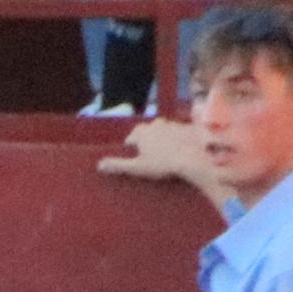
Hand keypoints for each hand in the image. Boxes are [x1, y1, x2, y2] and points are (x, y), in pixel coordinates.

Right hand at [95, 116, 209, 183]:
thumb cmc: (163, 164)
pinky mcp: (188, 128)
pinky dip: (179, 140)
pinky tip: (183, 151)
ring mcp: (173, 124)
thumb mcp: (137, 168)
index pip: (131, 140)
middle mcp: (155, 124)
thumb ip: (117, 165)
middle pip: (146, 133)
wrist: (193, 160)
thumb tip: (99, 165)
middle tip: (153, 158)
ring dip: (163, 140)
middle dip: (147, 143)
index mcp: (141, 132)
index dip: (133, 151)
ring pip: (163, 132)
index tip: (138, 161)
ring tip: (168, 155)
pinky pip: (180, 133)